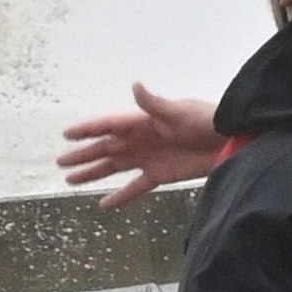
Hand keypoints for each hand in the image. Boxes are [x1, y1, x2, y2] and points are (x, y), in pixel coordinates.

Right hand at [58, 83, 222, 205]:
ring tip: (71, 181)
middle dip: (83, 155)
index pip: (108, 126)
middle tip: (60, 162)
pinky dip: (120, 196)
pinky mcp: (159, 175)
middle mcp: (140, 140)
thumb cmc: (206, 121)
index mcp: (141, 122)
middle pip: (105, 149)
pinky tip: (104, 204)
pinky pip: (135, 188)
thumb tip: (135, 86)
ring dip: (93, 174)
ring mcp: (148, 158)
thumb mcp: (179, 111)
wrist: (230, 140)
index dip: (88, 130)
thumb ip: (154, 104)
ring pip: (113, 168)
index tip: (67, 135)